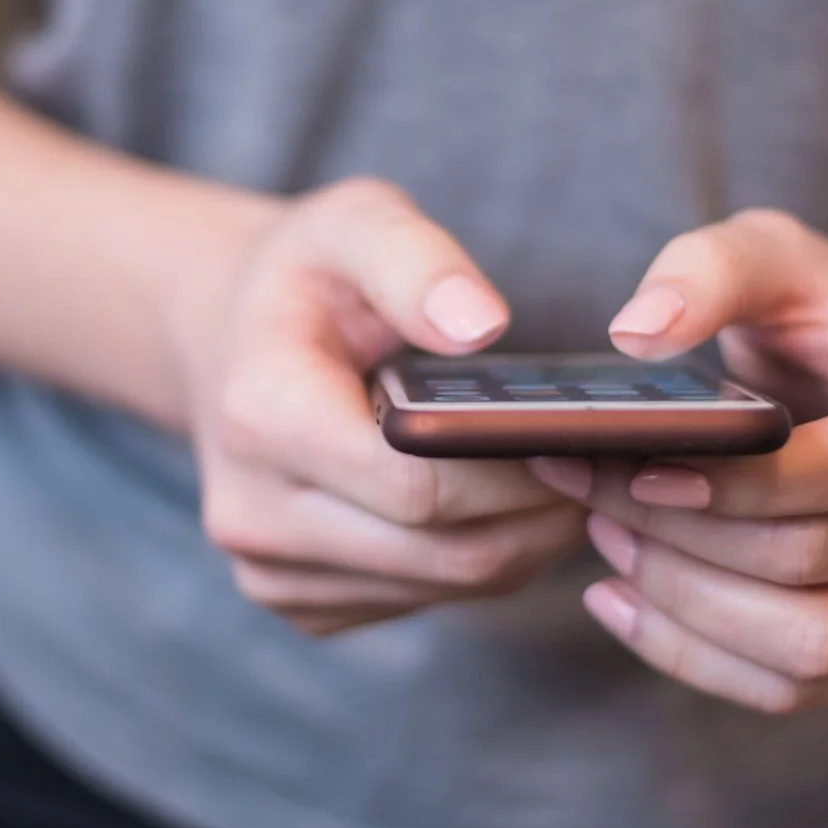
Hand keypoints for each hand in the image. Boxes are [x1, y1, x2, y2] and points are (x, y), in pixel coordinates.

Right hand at [170, 179, 588, 635]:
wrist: (224, 340)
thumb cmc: (305, 277)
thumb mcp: (354, 225)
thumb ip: (415, 261)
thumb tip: (483, 325)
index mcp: (261, 418)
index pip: (418, 485)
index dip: (516, 470)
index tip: (582, 432)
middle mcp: (254, 514)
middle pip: (445, 552)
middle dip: (540, 513)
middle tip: (604, 461)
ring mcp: (271, 572)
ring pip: (447, 586)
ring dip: (523, 543)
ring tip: (563, 474)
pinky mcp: (300, 602)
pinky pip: (424, 603)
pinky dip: (480, 563)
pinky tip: (499, 504)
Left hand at [533, 210, 827, 712]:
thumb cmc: (816, 315)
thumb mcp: (769, 254)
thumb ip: (707, 270)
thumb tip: (637, 333)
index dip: (749, 484)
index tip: (642, 469)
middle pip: (821, 558)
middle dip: (686, 538)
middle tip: (590, 494)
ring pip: (813, 646)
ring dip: (688, 607)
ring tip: (610, 544)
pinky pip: (798, 689)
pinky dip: (696, 658)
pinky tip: (623, 602)